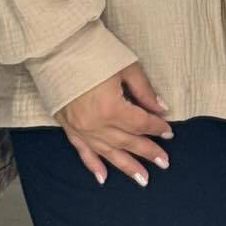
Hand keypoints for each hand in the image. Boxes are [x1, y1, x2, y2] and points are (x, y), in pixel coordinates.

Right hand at [54, 60, 173, 187]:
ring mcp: (80, 128)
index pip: (140, 123)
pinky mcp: (68, 127)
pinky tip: (103, 178)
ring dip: (126, 166)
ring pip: (108, 153)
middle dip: (147, 152)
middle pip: (127, 142)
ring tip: (143, 179)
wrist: (57, 46)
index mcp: (112, 108)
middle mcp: (96, 124)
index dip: (157, 127)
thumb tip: (160, 108)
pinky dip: (93, 165)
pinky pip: (83, 151)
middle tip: (164, 163)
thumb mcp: (126, 66)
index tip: (168, 132)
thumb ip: (144, 91)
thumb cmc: (93, 50)